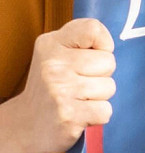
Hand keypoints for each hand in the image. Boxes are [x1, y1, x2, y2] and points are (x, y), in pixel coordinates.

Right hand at [4, 20, 116, 152]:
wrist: (27, 123)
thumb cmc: (54, 84)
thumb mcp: (58, 53)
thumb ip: (83, 41)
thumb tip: (109, 47)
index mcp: (51, 44)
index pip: (92, 29)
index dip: (102, 45)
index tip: (90, 56)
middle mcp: (53, 66)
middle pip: (108, 62)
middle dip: (101, 75)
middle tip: (80, 84)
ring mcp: (59, 91)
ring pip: (109, 87)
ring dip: (99, 97)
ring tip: (78, 100)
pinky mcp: (68, 116)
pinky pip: (105, 110)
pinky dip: (97, 116)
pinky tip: (79, 114)